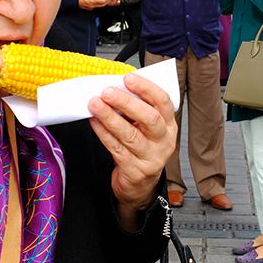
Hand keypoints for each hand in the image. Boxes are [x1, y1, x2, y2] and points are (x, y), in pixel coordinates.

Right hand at [77, 0, 114, 9]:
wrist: (74, 0)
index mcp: (93, 0)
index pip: (103, 1)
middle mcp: (93, 5)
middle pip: (103, 4)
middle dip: (106, 0)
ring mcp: (92, 7)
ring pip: (100, 6)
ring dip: (103, 2)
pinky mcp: (90, 8)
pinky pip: (97, 6)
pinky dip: (99, 3)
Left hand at [88, 73, 177, 228]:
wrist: (140, 184)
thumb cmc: (141, 148)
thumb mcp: (145, 128)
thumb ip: (136, 110)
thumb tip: (116, 88)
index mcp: (168, 125)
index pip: (162, 102)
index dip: (146, 88)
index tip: (128, 78)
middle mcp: (164, 141)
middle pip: (150, 118)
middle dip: (127, 103)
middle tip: (107, 92)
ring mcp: (152, 158)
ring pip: (131, 135)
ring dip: (110, 118)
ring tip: (95, 104)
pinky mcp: (136, 171)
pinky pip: (117, 149)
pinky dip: (104, 134)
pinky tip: (94, 122)